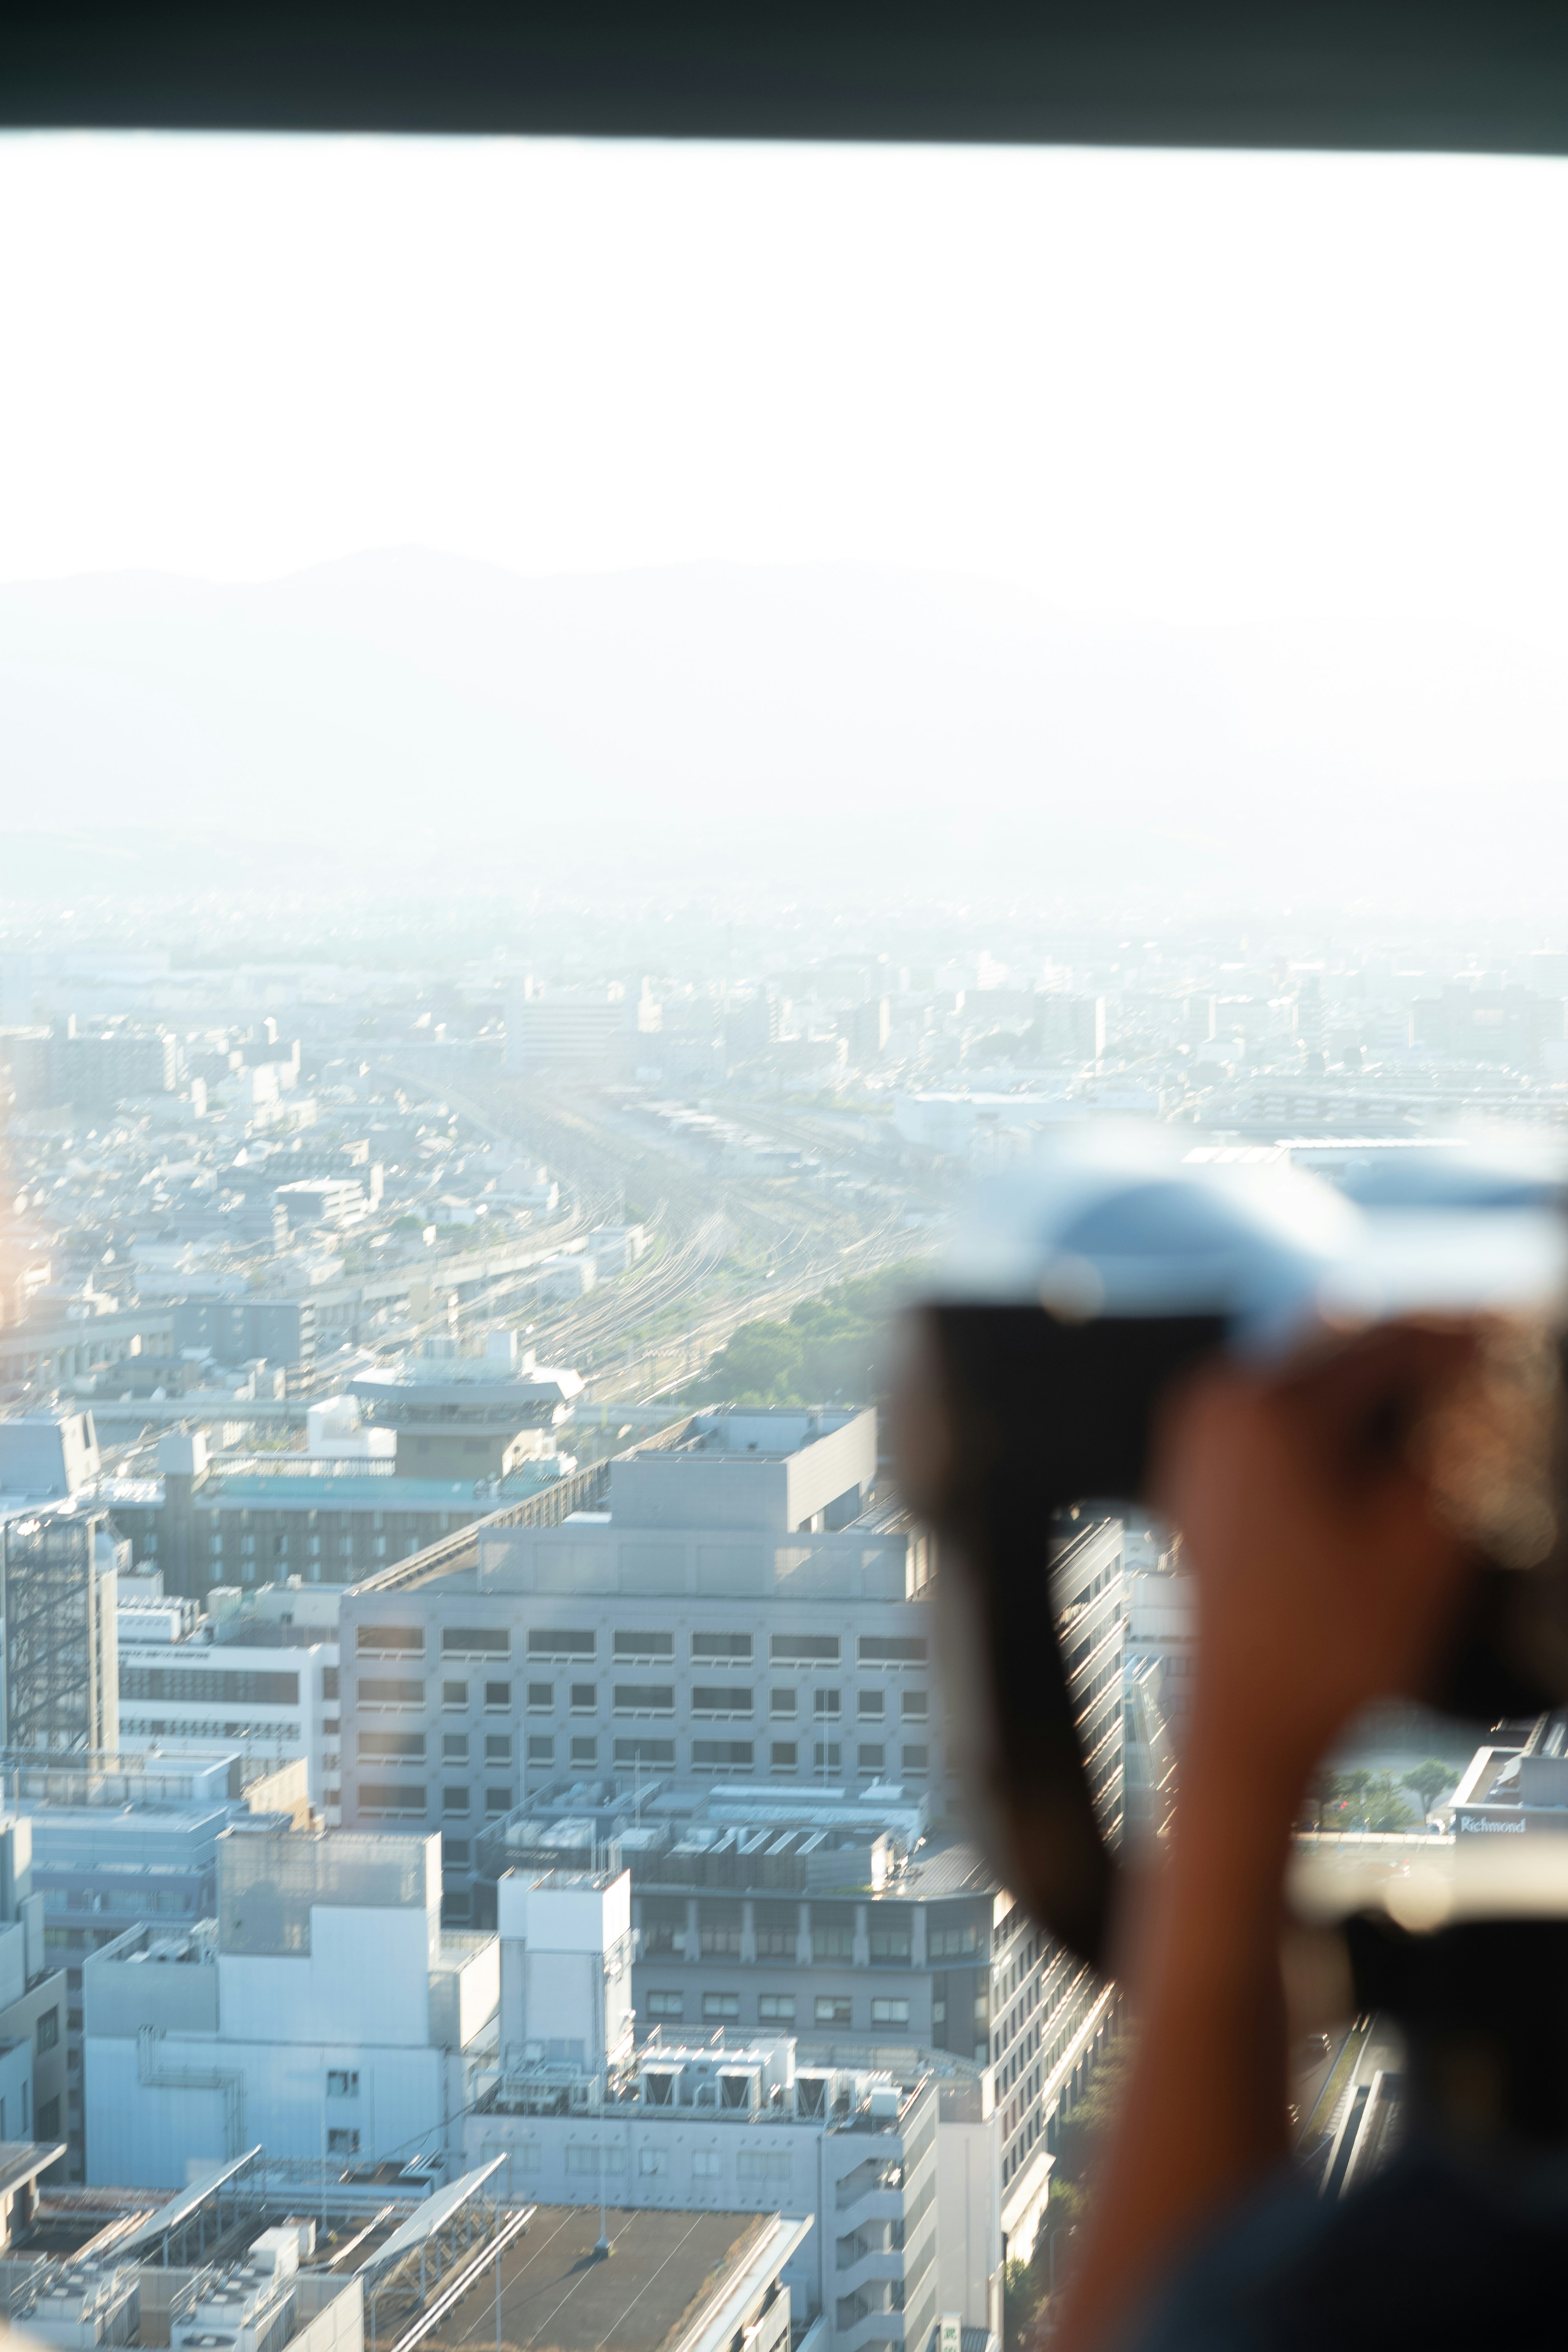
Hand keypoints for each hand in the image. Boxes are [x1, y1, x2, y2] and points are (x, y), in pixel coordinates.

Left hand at [1150, 1324, 1476, 1799]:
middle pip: (1347, 1344)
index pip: (1391, 1338)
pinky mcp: (1199, 1469)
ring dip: (1385, 1378)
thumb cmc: (1326, 1652)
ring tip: (1456, 1395)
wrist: (1243, 1729)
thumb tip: (1498, 1387)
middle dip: (1426, 1351)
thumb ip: (1467, 1451)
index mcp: (1268, 1410)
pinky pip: (1280, 1410)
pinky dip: (1341, 1411)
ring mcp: (1200, 1436)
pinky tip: (1393, 1435)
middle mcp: (1220, 1405)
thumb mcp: (1424, 1544)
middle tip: (1494, 1361)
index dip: (1468, 1334)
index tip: (1519, 1336)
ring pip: (1314, 1373)